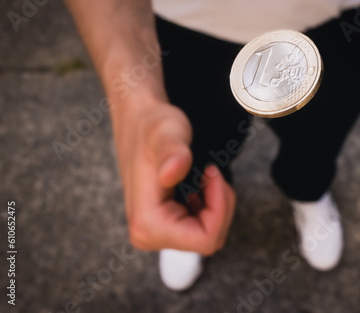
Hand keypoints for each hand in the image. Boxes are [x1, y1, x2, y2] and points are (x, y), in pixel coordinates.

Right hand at [113, 97, 235, 255]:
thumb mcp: (167, 132)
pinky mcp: (163, 226)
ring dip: (215, 204)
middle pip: (208, 239)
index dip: (219, 208)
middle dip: (220, 205)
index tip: (211, 173)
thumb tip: (170, 174)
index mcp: (147, 224)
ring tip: (203, 176)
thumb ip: (172, 152)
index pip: (205, 239)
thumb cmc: (153, 125)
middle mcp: (148, 235)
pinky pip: (200, 227)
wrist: (138, 121)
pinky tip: (198, 185)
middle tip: (210, 172)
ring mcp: (155, 232)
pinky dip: (208, 206)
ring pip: (207, 234)